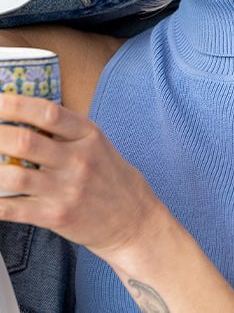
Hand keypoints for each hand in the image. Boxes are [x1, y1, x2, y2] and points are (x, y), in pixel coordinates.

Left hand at [0, 93, 158, 255]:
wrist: (132, 217)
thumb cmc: (108, 175)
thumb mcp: (95, 142)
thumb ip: (64, 130)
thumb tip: (22, 115)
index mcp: (87, 134)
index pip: (47, 112)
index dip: (16, 105)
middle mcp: (77, 160)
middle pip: (25, 141)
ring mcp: (66, 189)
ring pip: (14, 177)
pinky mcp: (56, 216)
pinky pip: (13, 210)